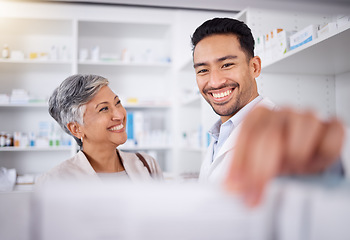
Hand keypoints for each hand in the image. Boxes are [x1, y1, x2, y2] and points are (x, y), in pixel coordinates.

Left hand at [223, 106, 344, 206]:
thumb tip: (230, 187)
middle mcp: (282, 112)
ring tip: (291, 169)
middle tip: (257, 193)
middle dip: (261, 171)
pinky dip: (320, 157)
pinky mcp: (331, 125)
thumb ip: (241, 172)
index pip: (247, 135)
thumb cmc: (277, 152)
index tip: (236, 184)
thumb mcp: (255, 161)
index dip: (240, 162)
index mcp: (260, 115)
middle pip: (270, 138)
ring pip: (299, 142)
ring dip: (293, 163)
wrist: (304, 148)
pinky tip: (311, 162)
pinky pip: (329, 141)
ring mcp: (307, 117)